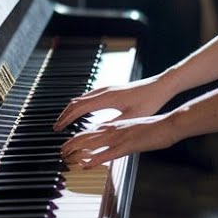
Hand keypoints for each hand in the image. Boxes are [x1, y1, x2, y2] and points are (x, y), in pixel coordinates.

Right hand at [53, 75, 172, 132]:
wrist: (161, 86)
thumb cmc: (149, 101)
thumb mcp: (131, 116)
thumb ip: (112, 124)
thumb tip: (94, 132)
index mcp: (107, 98)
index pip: (79, 108)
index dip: (66, 119)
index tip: (58, 128)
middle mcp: (105, 91)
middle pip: (77, 102)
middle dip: (65, 114)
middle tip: (57, 127)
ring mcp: (108, 89)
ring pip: (83, 98)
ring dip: (73, 109)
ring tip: (67, 121)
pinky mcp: (112, 90)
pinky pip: (90, 97)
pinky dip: (82, 105)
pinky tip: (83, 112)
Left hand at [59, 113, 179, 169]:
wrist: (168, 124)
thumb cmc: (155, 128)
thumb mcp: (135, 131)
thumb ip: (122, 136)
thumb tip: (115, 145)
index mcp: (116, 125)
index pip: (91, 131)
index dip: (77, 139)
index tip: (68, 146)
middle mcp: (114, 129)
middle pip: (86, 136)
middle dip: (71, 145)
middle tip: (61, 153)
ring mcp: (119, 137)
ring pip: (92, 143)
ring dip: (76, 151)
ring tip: (66, 158)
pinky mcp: (127, 146)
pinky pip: (107, 154)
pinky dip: (94, 160)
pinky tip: (86, 165)